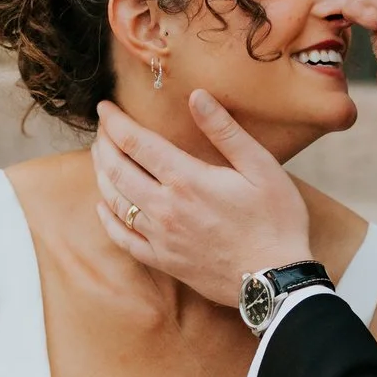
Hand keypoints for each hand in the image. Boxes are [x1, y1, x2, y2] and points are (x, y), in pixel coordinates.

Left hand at [93, 94, 312, 305]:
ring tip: (100, 157)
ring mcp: (160, 237)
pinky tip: (103, 206)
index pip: (136, 143)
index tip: (104, 108)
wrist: (275, 280)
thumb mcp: (261, 167)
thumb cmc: (276, 220)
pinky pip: (122, 238)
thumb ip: (225, 131)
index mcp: (186, 180)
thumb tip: (196, 96)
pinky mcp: (162, 260)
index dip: (115, 122)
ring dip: (101, 174)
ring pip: (113, 201)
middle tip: (101, 129)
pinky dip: (106, 219)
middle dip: (104, 144)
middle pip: (116, 169)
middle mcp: (164, 208)